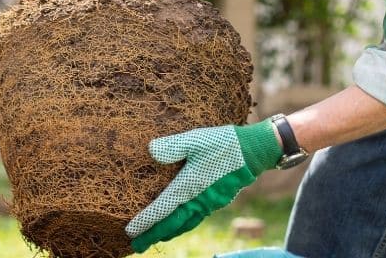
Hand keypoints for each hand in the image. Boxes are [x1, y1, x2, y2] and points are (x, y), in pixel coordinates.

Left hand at [127, 120, 281, 252]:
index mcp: (189, 187)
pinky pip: (195, 219)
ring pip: (184, 224)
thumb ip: (172, 146)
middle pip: (171, 224)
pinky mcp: (216, 200)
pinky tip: (180, 222)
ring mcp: (208, 203)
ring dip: (168, 232)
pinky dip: (182, 225)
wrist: (255, 151)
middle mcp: (197, 201)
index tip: (130, 232)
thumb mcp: (195, 139)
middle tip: (136, 245)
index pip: (162, 210)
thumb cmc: (224, 144)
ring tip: (154, 237)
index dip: (145, 222)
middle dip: (153, 235)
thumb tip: (151, 150)